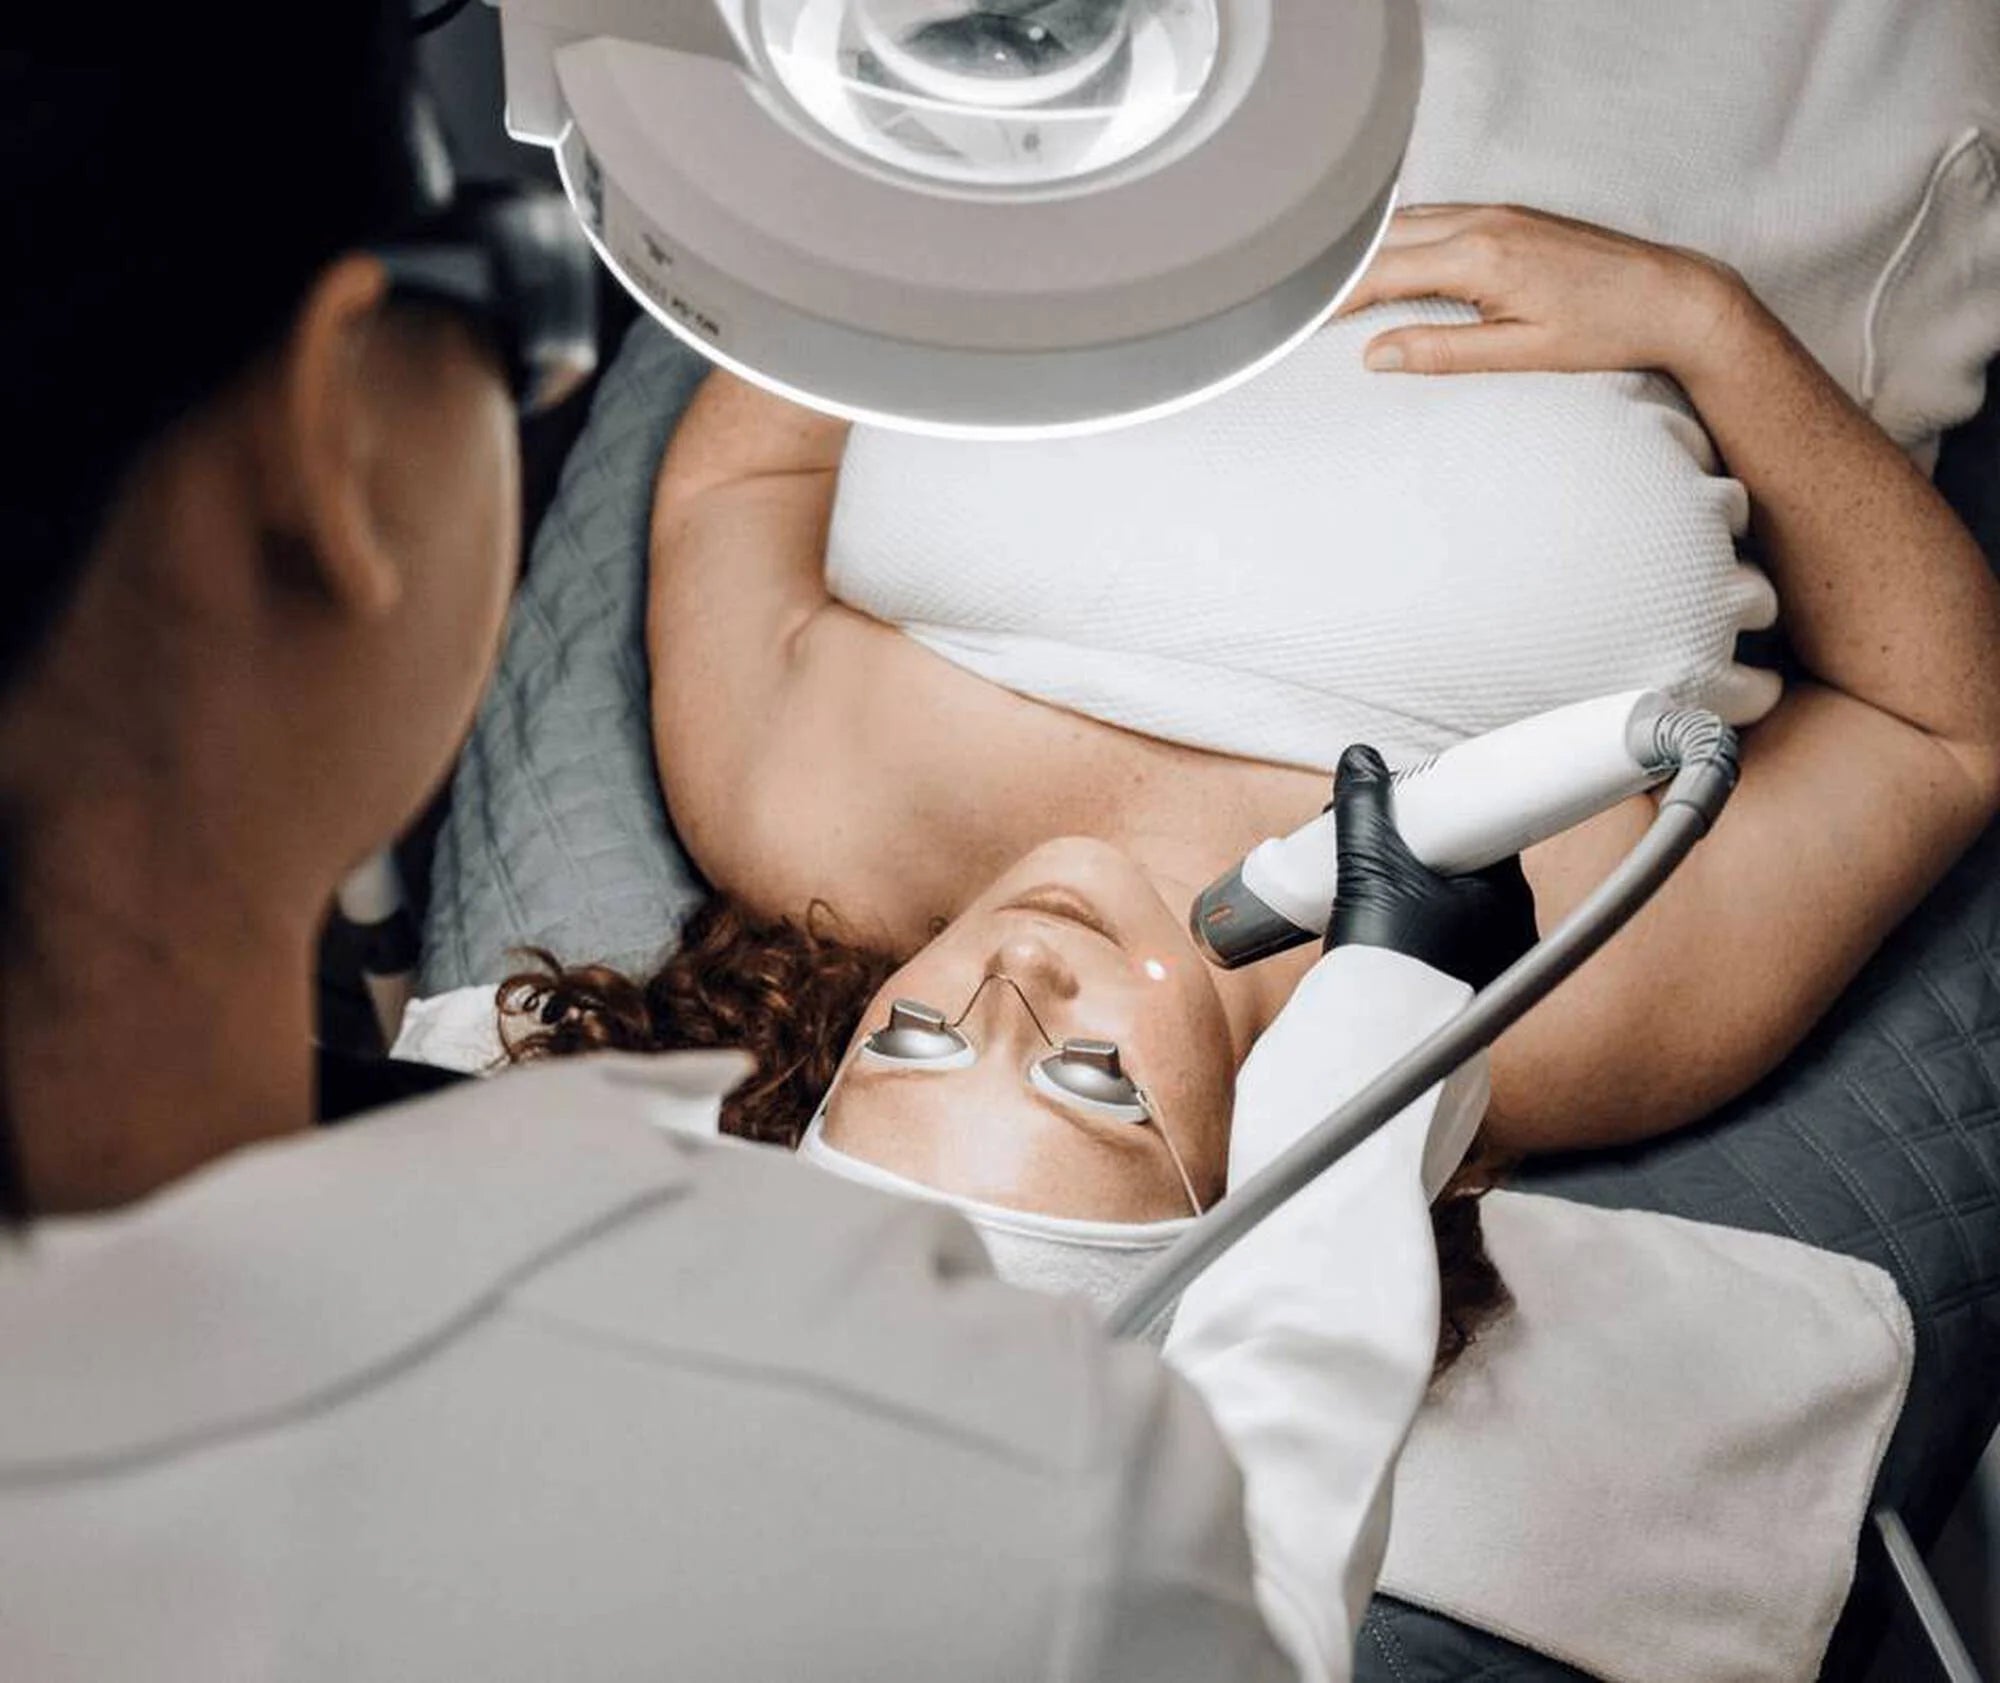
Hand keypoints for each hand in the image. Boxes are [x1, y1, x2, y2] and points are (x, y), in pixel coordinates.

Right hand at [1326, 745, 1538, 990]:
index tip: (1416, 808)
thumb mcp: (1369, 865)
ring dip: (1424, 886)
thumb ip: (1364, 806)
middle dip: (1428, 849)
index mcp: (1507, 896)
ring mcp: (1493, 962)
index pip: (1489, 829)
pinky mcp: (1467, 986)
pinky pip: (1451, 937)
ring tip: (1376, 882)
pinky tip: (1390, 918)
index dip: (1450, 812)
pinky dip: (1423, 921)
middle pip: (1471, 864)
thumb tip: (1360, 759)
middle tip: (1382, 843)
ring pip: (1460, 901)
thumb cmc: (1385, 957)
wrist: (1372, 1038)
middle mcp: (1512, 929)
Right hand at [1334, 203, 1755, 387]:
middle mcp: (1483, 223)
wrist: (1671, 296)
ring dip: (1366, 251)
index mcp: (1480, 258)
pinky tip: (1387, 261)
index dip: (1332, 299)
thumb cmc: (1605, 331)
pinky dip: (1400, 238)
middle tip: (1294, 305)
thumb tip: (1376, 355)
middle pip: (1384, 240)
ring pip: (1407, 222)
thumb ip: (1442, 352)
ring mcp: (1497, 212)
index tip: (1294, 322)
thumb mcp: (1519, 355)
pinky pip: (1436, 217)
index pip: (1381, 273)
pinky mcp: (1510, 214)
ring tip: (1328, 285)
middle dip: (1336, 271)